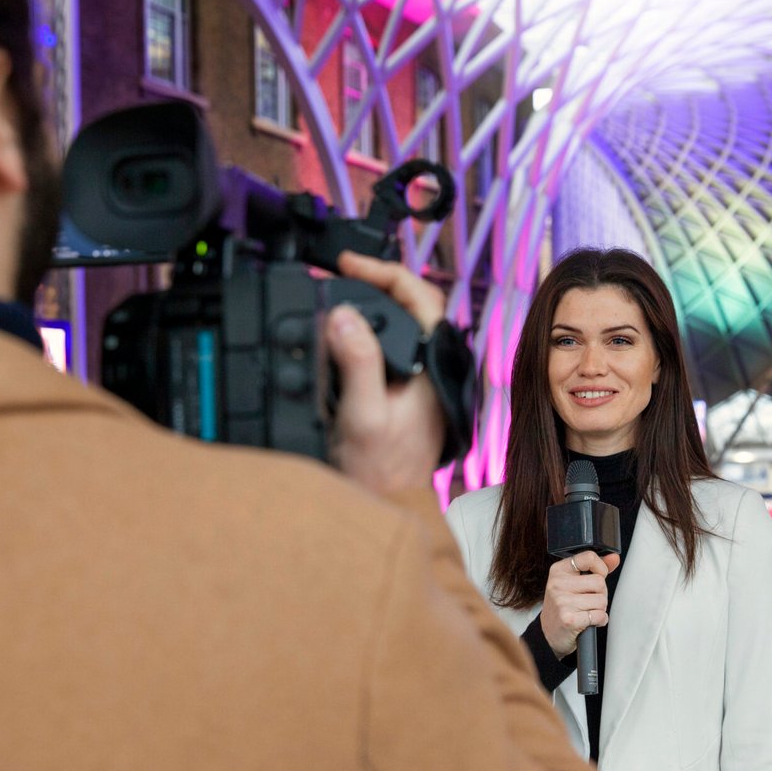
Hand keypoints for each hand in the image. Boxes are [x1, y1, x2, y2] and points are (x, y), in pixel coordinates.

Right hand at [325, 251, 445, 496]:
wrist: (389, 505)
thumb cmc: (382, 471)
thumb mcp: (363, 415)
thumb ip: (358, 363)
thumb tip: (345, 316)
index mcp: (434, 364)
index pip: (419, 295)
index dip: (382, 271)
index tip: (346, 265)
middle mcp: (434, 365)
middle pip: (412, 302)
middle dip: (375, 279)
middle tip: (338, 272)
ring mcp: (422, 375)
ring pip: (403, 321)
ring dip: (373, 301)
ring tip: (339, 290)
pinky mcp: (408, 387)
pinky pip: (392, 341)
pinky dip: (369, 325)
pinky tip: (345, 327)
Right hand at [538, 551, 621, 657]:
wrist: (550, 633)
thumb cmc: (563, 606)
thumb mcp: (573, 583)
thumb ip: (594, 569)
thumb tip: (614, 558)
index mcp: (558, 571)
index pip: (588, 557)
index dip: (601, 568)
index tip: (598, 576)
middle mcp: (558, 584)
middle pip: (599, 582)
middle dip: (601, 594)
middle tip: (590, 600)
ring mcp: (562, 602)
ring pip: (601, 600)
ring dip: (600, 609)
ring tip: (587, 611)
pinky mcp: (569, 619)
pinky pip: (599, 616)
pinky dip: (600, 620)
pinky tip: (589, 621)